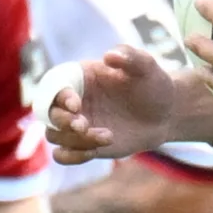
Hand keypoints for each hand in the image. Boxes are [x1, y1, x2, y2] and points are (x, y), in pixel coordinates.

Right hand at [49, 42, 212, 162]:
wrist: (165, 113)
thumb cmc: (153, 84)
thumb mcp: (146, 67)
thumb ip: (130, 56)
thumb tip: (109, 56)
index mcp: (80, 77)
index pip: (55, 85)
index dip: (59, 96)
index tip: (76, 105)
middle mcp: (73, 101)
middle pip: (48, 113)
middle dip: (62, 121)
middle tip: (84, 126)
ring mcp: (77, 124)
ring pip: (54, 135)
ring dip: (74, 140)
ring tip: (107, 137)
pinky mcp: (85, 144)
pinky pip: (63, 155)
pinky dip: (71, 156)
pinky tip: (95, 151)